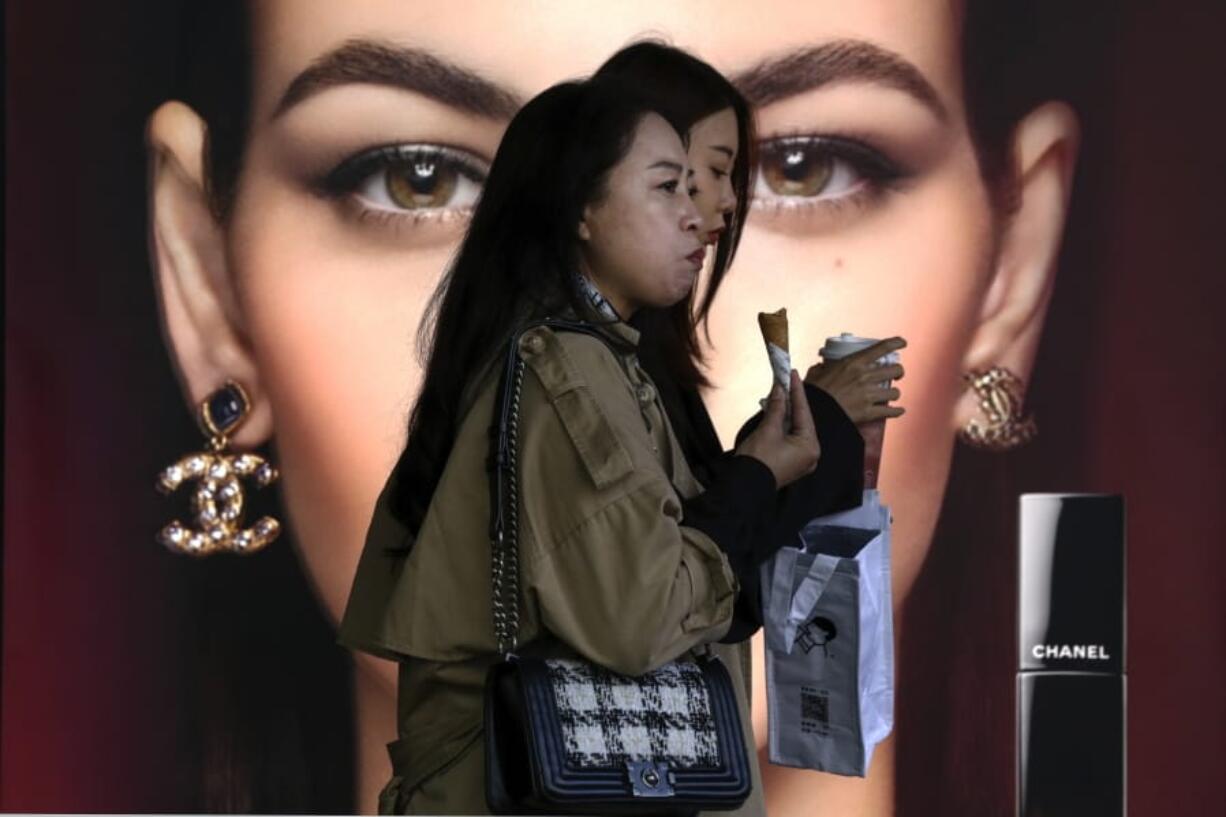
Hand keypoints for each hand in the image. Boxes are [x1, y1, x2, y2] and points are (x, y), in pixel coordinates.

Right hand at [734, 369, 819, 487]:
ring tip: (778, 393)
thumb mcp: (768, 429)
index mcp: (810, 446)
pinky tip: (776, 412)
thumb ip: (777, 407)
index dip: (796, 391)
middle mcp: (811, 454)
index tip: (792, 373)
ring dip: (786, 412)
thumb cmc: (758, 458)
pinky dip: (783, 425)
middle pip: (801, 420)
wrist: (744, 487)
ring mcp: (802, 460)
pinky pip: (791, 439)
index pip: (804, 411)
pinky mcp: (791, 463)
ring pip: (795, 429)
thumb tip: (780, 389)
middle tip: (785, 381)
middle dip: (792, 401)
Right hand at [804, 337, 906, 424]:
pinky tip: (899, 410)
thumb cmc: (814, 392)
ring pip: (895, 392)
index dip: (896, 343)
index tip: (902, 342)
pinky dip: (896, 411)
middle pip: (896, 370)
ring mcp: (868, 395)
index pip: (882, 348)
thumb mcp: (816, 372)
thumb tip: (822, 367)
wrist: (814, 412)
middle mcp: (865, 377)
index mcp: (854, 363)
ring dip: (894, 392)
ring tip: (891, 393)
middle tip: (895, 374)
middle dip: (898, 372)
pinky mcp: (868, 412)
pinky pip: (890, 411)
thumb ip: (823, 367)